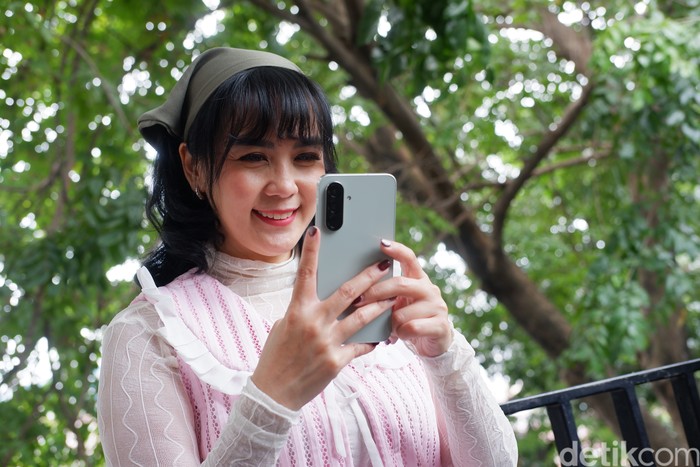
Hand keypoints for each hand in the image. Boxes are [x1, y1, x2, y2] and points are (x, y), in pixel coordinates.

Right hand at [251, 226, 394, 410]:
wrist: (274, 393)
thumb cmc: (276, 357)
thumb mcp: (284, 326)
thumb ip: (303, 310)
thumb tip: (322, 299)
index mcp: (297, 310)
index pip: (305, 274)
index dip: (311, 251)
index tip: (318, 231)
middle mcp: (313, 322)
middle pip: (347, 293)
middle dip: (368, 277)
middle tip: (383, 266)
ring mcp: (326, 342)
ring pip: (362, 318)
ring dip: (380, 306)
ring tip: (392, 298)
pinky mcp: (336, 361)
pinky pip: (360, 347)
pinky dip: (372, 341)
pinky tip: (381, 336)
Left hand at [357, 239, 452, 357]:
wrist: (433, 343)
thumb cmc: (409, 319)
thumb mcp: (398, 303)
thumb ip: (386, 293)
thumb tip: (358, 286)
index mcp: (418, 279)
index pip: (409, 258)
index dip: (396, 250)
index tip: (381, 243)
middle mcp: (429, 289)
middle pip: (399, 284)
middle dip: (376, 292)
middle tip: (358, 301)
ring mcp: (437, 307)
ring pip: (402, 312)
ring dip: (390, 322)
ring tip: (391, 327)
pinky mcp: (440, 325)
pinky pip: (411, 328)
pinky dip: (400, 333)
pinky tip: (400, 335)